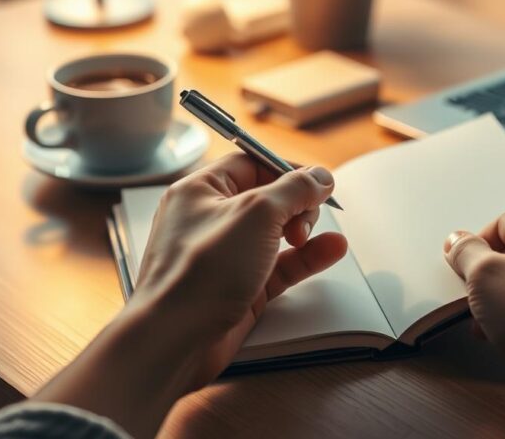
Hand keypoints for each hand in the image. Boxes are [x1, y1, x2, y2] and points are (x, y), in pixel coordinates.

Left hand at [131, 153, 347, 386]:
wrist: (174, 340)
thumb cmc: (198, 274)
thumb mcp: (255, 214)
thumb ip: (294, 189)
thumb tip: (319, 176)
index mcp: (200, 190)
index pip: (250, 164)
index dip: (285, 170)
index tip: (315, 181)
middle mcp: (210, 220)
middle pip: (267, 198)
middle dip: (295, 204)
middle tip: (303, 220)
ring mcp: (224, 256)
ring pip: (275, 233)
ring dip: (304, 230)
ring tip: (313, 237)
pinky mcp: (240, 288)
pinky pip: (279, 266)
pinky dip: (305, 258)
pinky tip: (331, 250)